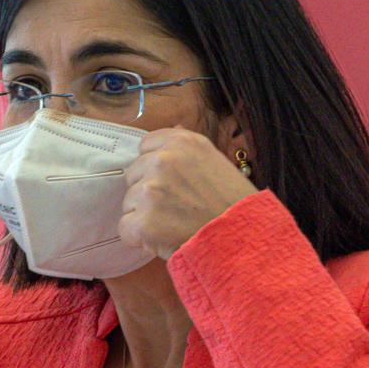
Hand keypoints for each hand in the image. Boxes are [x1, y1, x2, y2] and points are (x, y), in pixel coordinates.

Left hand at [118, 127, 258, 258]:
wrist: (242, 238)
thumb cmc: (232, 203)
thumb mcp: (215, 161)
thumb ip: (186, 149)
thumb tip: (173, 129)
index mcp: (182, 142)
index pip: (145, 146)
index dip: (154, 168)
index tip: (172, 182)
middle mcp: (163, 160)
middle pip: (133, 175)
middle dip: (148, 191)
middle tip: (176, 207)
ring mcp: (151, 190)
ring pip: (129, 202)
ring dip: (144, 215)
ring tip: (174, 223)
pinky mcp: (143, 221)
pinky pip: (125, 228)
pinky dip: (139, 237)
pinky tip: (163, 238)